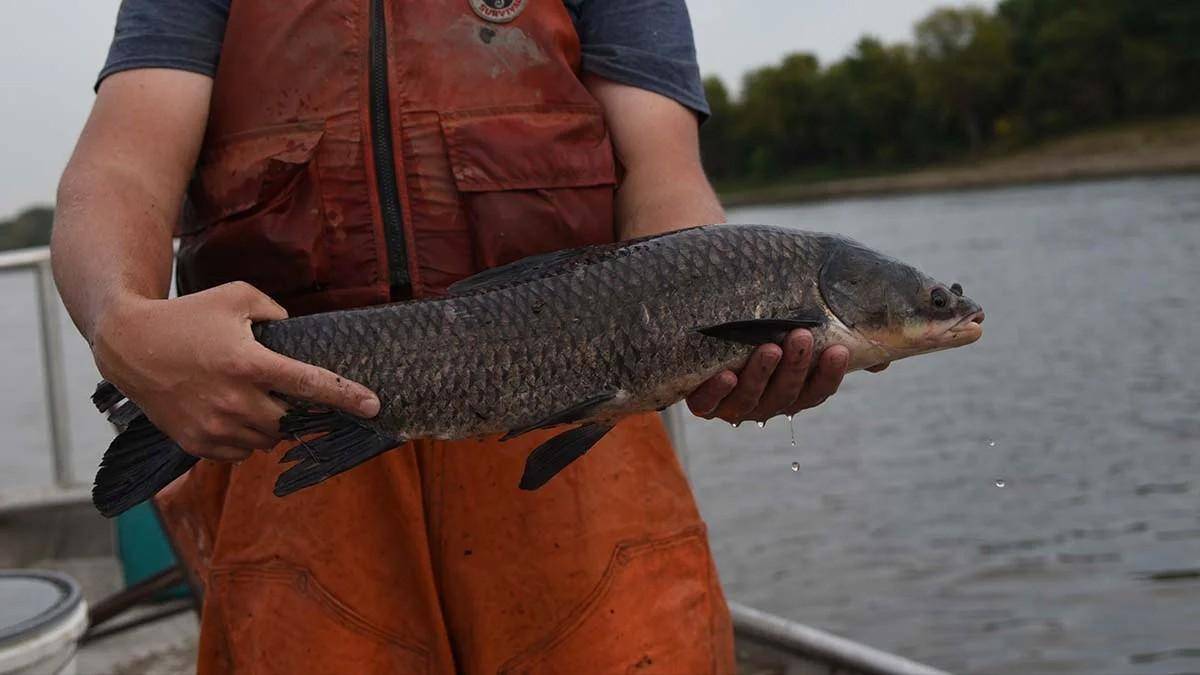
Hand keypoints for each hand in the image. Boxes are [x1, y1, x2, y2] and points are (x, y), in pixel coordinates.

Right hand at [91, 281, 379, 461]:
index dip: (346, 396)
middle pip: (292, 419)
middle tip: (281, 390)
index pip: (310, 384)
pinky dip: (246, 438)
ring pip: (268, 439)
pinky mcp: (197, 443)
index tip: (374, 406)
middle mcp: (234, 400)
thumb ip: (277, 311)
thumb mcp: (237, 296)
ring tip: (249, 396)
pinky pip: (241, 452)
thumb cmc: (188, 315)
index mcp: (249, 363)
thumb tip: (298, 334)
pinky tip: (230, 412)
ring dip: (271, 423)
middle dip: (295, 409)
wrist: (129, 344)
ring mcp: (214, 426)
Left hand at [687, 329, 856, 423]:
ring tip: (768, 347)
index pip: (816, 391)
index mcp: (791, 390)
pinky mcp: (700, 401)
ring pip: (750, 400)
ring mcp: (731, 404)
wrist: (700, 323)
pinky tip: (726, 375)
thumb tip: (884, 358)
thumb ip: (838, 334)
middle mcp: (764, 401)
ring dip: (761, 375)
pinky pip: (706, 405)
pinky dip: (717, 391)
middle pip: (784, 395)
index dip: (828, 375)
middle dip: (795, 367)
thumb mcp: (800, 325)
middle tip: (801, 336)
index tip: (838, 350)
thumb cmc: (761, 323)